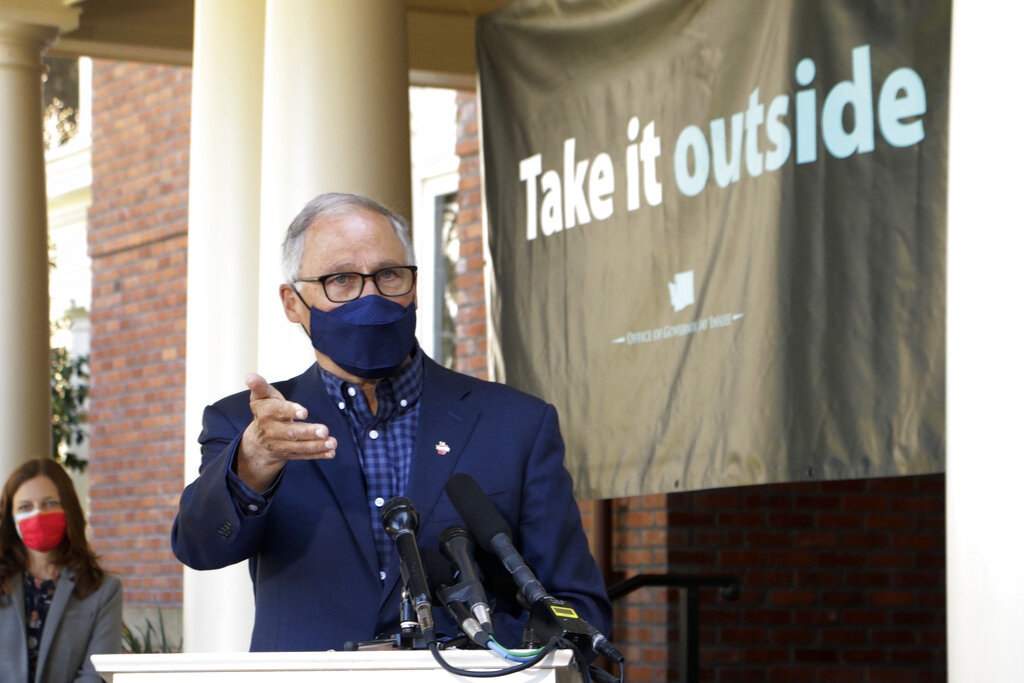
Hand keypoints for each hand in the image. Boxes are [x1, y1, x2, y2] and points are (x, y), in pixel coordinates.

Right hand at [236, 372, 335, 491]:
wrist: (258, 438)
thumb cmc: (266, 409)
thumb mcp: (261, 396)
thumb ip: (259, 386)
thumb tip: (249, 376)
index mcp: (266, 413)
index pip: (279, 411)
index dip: (291, 411)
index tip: (304, 412)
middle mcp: (272, 431)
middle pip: (291, 432)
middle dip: (308, 432)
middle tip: (324, 430)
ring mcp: (280, 445)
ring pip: (299, 446)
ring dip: (317, 445)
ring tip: (332, 442)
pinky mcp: (290, 454)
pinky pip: (304, 455)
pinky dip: (318, 454)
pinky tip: (331, 452)